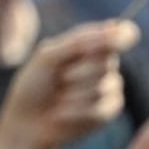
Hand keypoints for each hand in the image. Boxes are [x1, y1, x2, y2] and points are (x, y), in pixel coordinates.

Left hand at [0, 20, 134, 148]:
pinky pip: (103, 108)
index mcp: (89, 45)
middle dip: (80, 71)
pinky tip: (62, 113)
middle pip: (108, 61)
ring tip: (58, 97)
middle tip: (59, 78)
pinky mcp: (108, 111)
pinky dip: (77, 111)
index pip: (122, 33)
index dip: (122, 36)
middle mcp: (103, 64)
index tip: (116, 39)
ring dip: (75, 94)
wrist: (26, 122)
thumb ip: (79, 42)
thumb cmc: (32, 86)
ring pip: (106, 85)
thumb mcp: (48, 58)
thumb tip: (114, 26)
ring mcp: (108, 87)